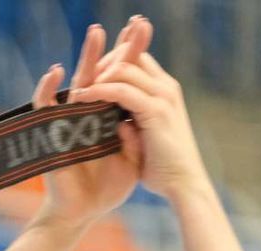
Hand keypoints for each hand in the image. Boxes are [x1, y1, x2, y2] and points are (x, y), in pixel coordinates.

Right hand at [31, 16, 148, 229]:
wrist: (82, 212)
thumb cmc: (106, 189)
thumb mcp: (131, 161)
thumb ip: (136, 139)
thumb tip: (136, 117)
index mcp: (111, 116)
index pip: (123, 80)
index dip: (132, 56)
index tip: (145, 30)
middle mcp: (91, 112)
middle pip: (105, 72)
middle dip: (119, 47)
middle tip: (137, 23)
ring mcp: (70, 119)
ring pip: (79, 82)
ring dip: (87, 56)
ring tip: (98, 31)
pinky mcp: (51, 132)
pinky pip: (45, 107)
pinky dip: (47, 89)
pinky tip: (55, 72)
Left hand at [70, 19, 211, 203]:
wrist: (183, 184)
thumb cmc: (163, 166)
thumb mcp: (145, 138)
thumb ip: (133, 124)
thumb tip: (116, 122)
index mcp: (164, 91)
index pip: (137, 59)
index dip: (112, 61)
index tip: (89, 74)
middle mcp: (165, 87)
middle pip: (130, 56)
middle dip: (101, 62)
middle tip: (80, 77)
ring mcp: (163, 96)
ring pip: (124, 68)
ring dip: (97, 74)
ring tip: (78, 88)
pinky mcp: (156, 110)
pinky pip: (122, 91)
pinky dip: (100, 91)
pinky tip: (82, 98)